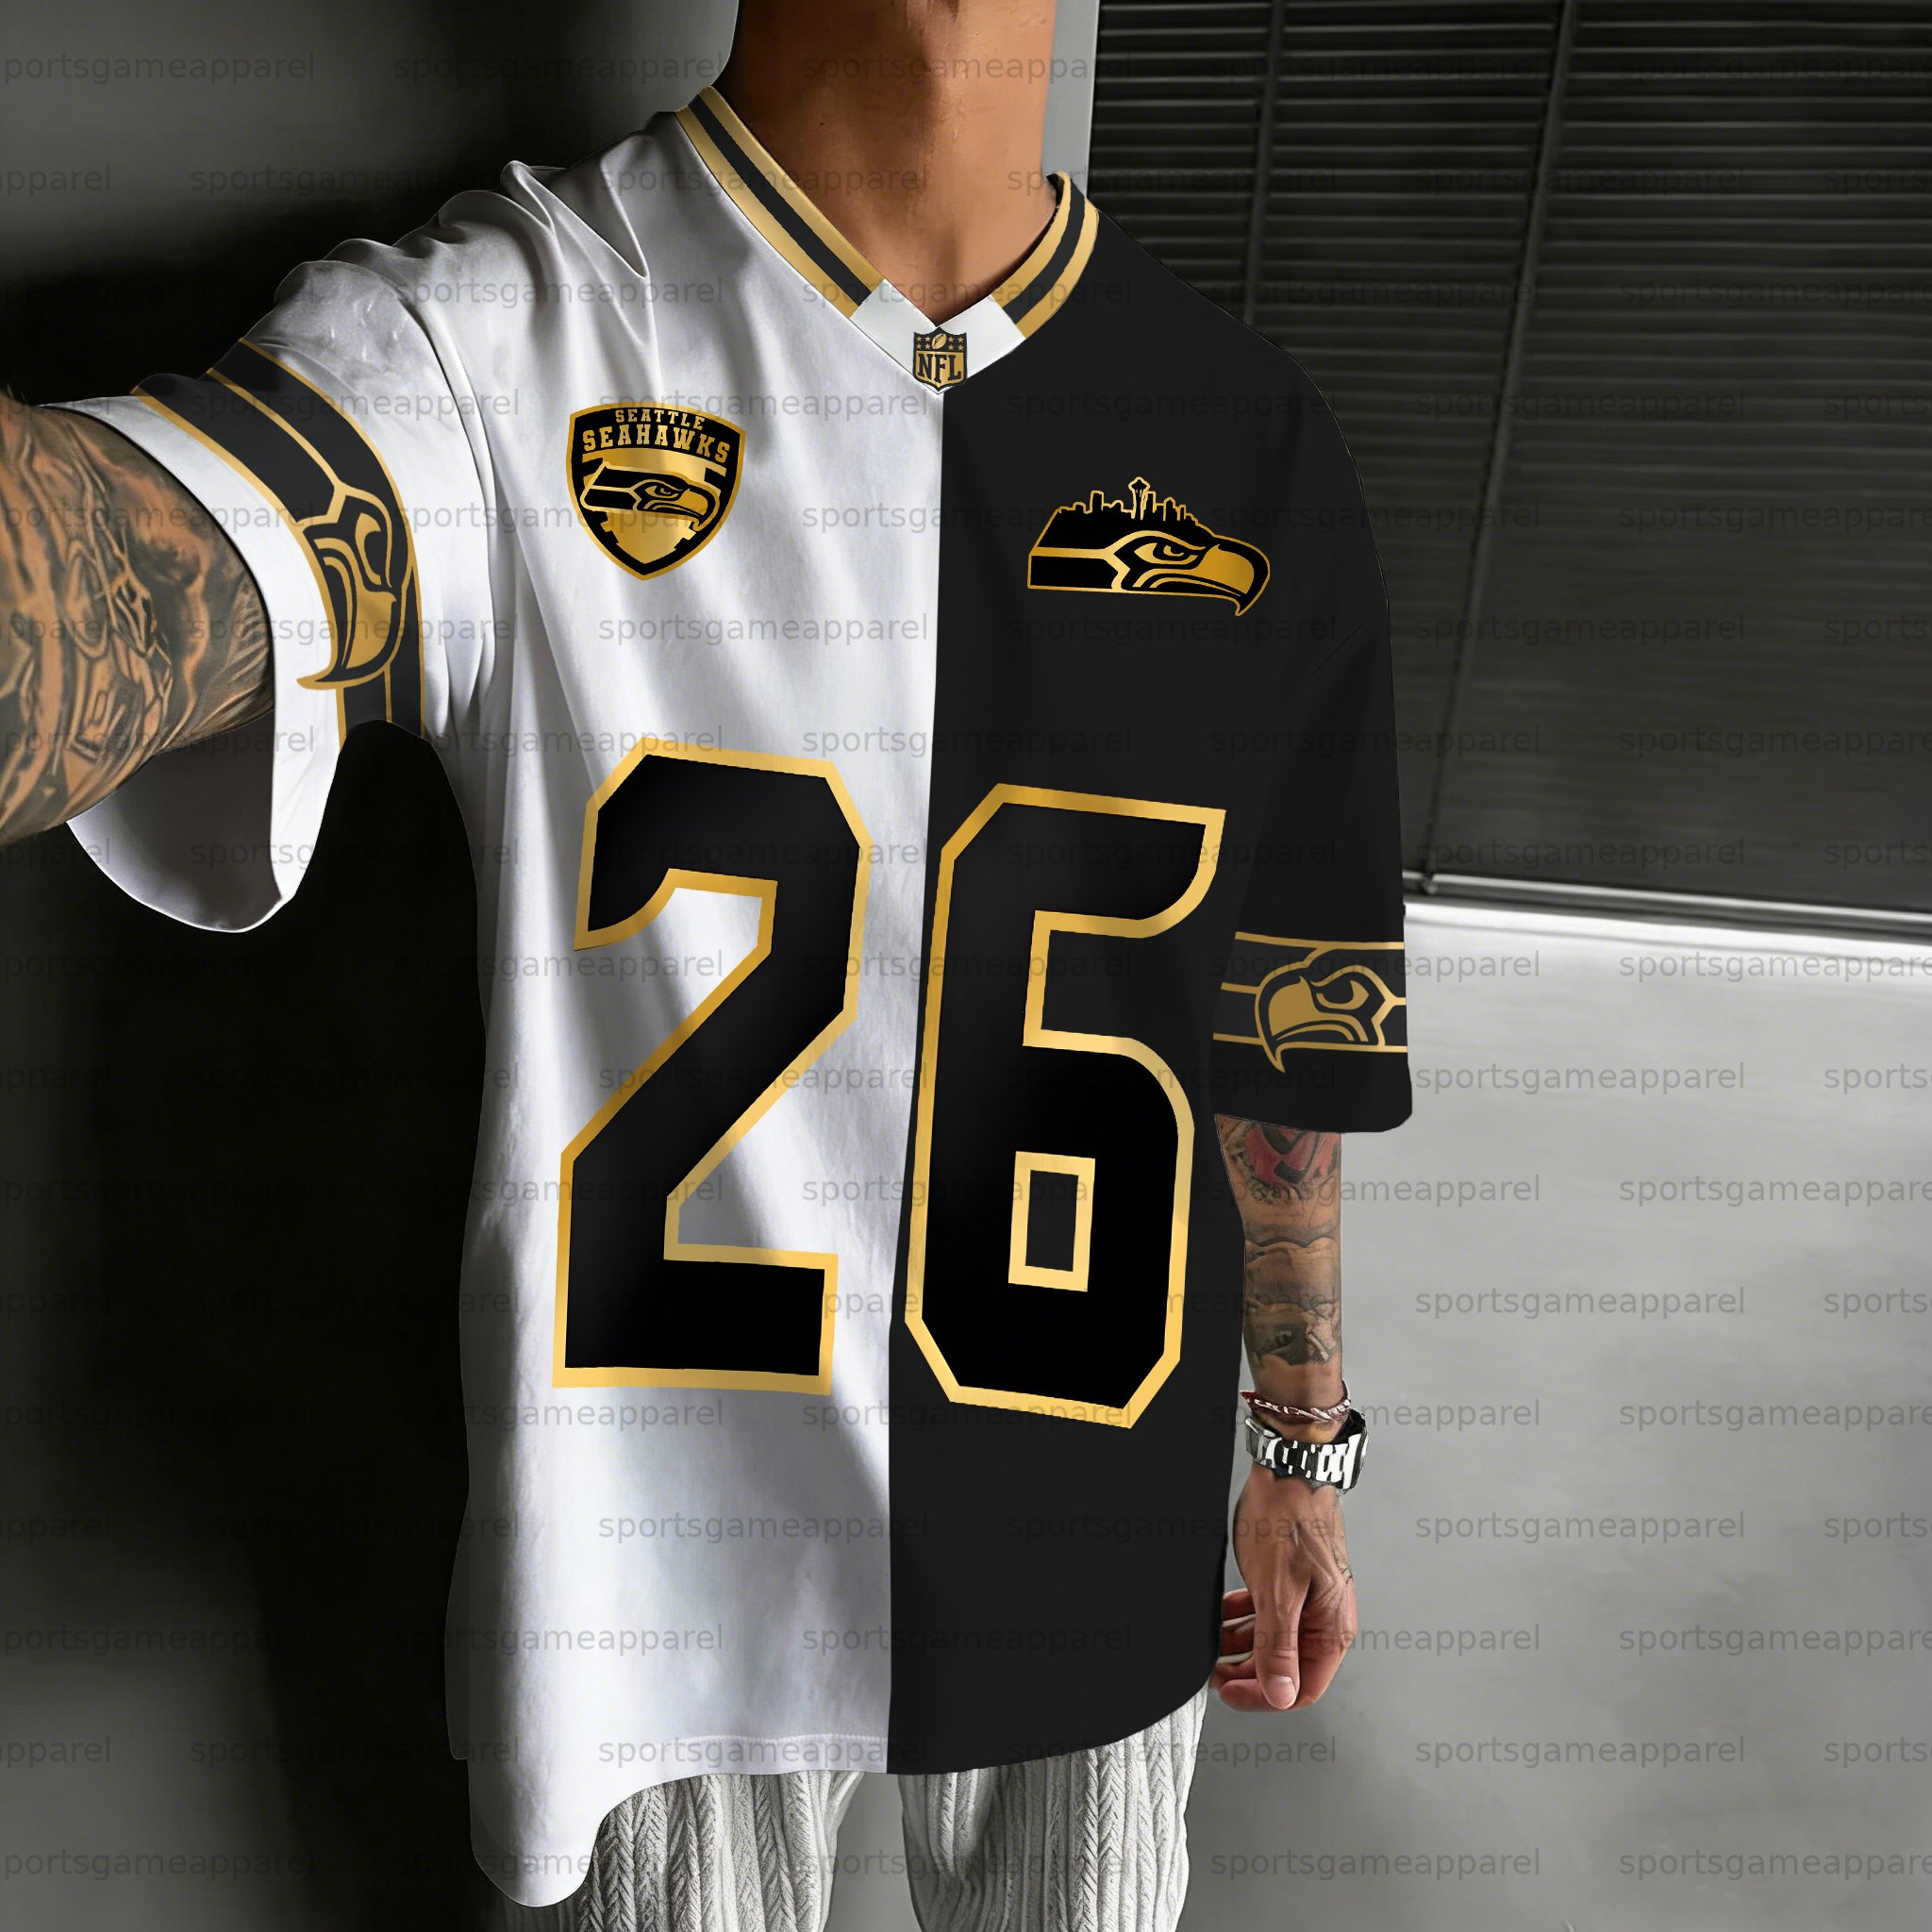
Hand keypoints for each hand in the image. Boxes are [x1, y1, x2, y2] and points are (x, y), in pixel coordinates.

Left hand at [1218, 1460, 1356, 1710]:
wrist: (1289, 1469)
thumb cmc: (1290, 1521)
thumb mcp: (1278, 1592)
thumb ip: (1278, 1647)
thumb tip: (1282, 1696)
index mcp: (1332, 1628)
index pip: (1302, 1689)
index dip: (1264, 1697)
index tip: (1229, 1691)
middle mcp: (1325, 1617)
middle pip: (1286, 1668)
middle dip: (1247, 1672)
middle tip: (1214, 1671)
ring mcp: (1310, 1598)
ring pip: (1274, 1639)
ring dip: (1241, 1644)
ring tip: (1212, 1642)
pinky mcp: (1293, 1579)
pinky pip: (1269, 1612)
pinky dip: (1244, 1617)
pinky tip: (1223, 1614)